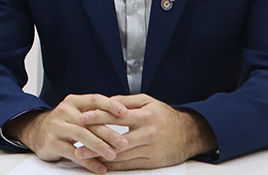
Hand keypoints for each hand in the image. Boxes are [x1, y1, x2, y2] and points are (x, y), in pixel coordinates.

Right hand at [2, 95, 130, 173]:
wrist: (35, 131)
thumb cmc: (63, 123)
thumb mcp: (77, 113)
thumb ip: (96, 114)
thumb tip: (126, 115)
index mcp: (74, 102)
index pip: (94, 99)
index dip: (110, 105)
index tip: (125, 112)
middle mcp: (64, 111)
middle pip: (89, 121)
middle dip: (108, 133)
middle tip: (124, 142)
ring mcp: (57, 126)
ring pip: (81, 135)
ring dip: (98, 146)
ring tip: (112, 155)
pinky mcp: (52, 142)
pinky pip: (73, 153)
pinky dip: (88, 162)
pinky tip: (100, 168)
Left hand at [74, 94, 216, 170]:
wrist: (190, 134)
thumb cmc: (166, 116)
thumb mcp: (148, 102)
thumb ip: (127, 100)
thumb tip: (106, 101)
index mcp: (145, 116)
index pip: (115, 116)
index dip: (97, 117)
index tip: (81, 118)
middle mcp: (147, 133)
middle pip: (116, 140)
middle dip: (94, 143)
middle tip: (77, 146)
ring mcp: (150, 149)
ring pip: (121, 156)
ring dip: (100, 157)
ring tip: (84, 157)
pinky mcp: (153, 162)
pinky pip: (130, 166)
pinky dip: (114, 166)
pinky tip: (101, 165)